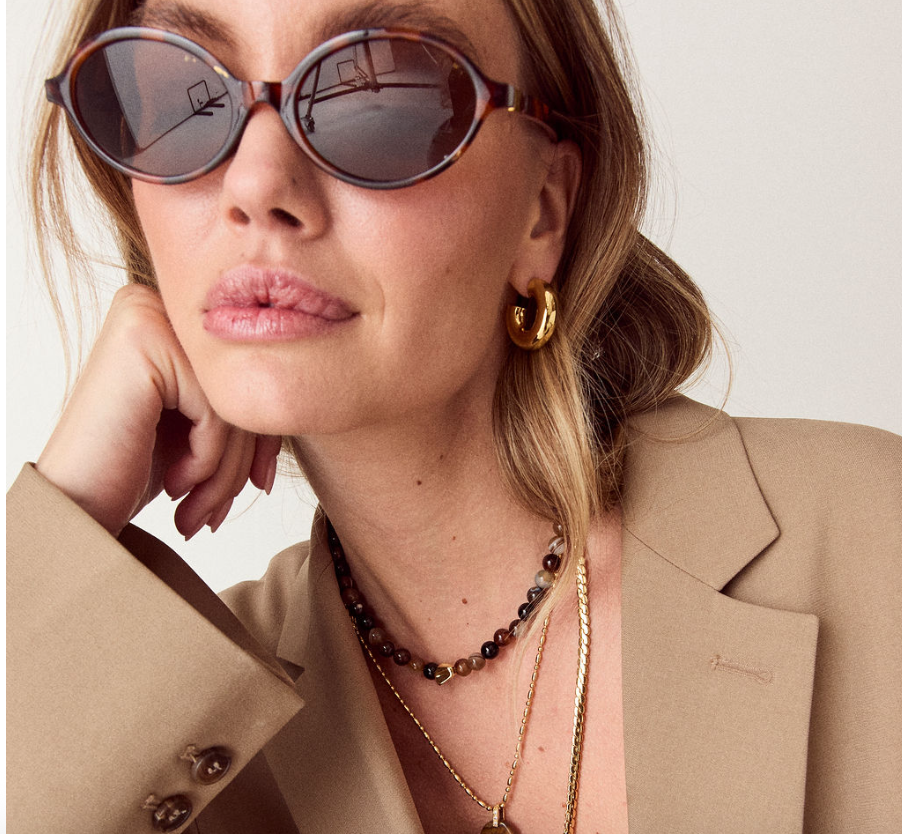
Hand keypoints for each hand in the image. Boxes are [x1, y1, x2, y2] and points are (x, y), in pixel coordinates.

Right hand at [36, 283, 280, 537]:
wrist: (74, 511)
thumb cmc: (133, 472)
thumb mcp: (204, 428)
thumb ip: (246, 400)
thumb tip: (312, 401)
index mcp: (175, 320)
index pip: (251, 372)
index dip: (264, 436)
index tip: (260, 483)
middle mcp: (158, 304)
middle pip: (246, 383)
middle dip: (242, 461)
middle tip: (215, 512)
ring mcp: (148, 315)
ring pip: (237, 398)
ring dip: (225, 471)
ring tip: (197, 510)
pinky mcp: (143, 339)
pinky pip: (216, 406)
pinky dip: (205, 458)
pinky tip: (174, 482)